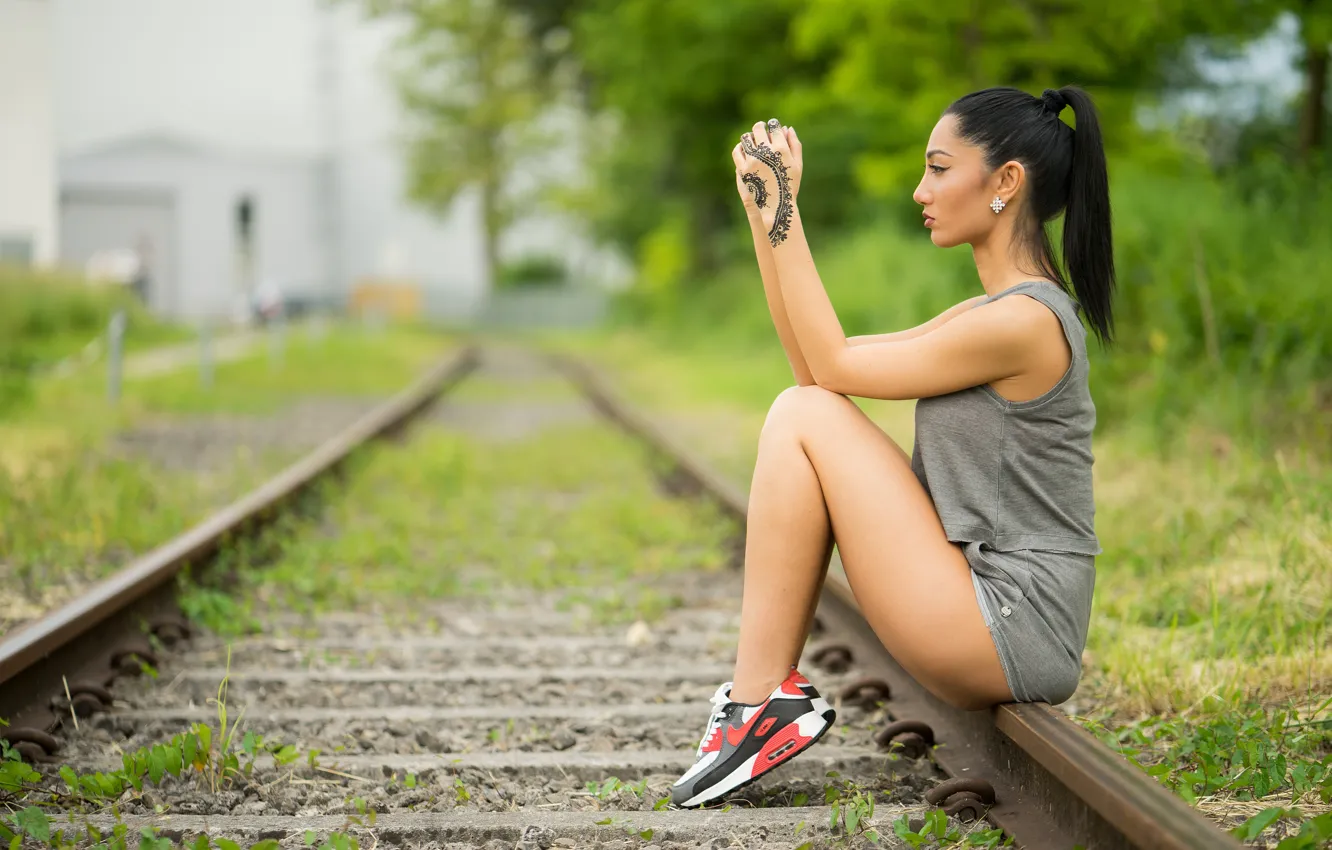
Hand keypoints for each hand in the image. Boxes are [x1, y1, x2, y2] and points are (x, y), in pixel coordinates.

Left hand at [732, 120, 801, 246]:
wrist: (777, 206)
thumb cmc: (790, 185)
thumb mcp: (797, 165)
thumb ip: (794, 145)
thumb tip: (788, 128)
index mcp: (781, 149)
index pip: (774, 127)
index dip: (773, 124)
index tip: (772, 126)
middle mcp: (766, 152)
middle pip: (758, 129)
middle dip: (760, 127)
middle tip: (760, 129)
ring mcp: (753, 160)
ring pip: (746, 138)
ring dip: (750, 137)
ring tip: (753, 140)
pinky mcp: (743, 169)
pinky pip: (737, 152)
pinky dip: (740, 148)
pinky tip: (744, 149)